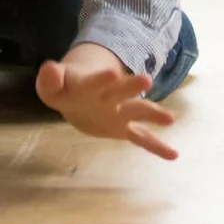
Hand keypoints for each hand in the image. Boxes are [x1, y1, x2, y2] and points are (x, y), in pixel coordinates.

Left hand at [34, 43, 177, 160]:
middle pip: (121, 91)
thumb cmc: (65, 88)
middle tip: (147, 80)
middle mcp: (109, 96)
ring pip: (137, 111)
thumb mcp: (51, 86)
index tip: (112, 72)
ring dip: (152, 114)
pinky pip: (141, 138)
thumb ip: (50, 79)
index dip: (100, 78)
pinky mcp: (123, 128)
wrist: (78, 94)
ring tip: (170, 119)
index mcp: (90, 85)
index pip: (94, 81)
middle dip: (131, 86)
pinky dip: (157, 147)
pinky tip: (174, 155)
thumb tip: (49, 68)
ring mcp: (119, 112)